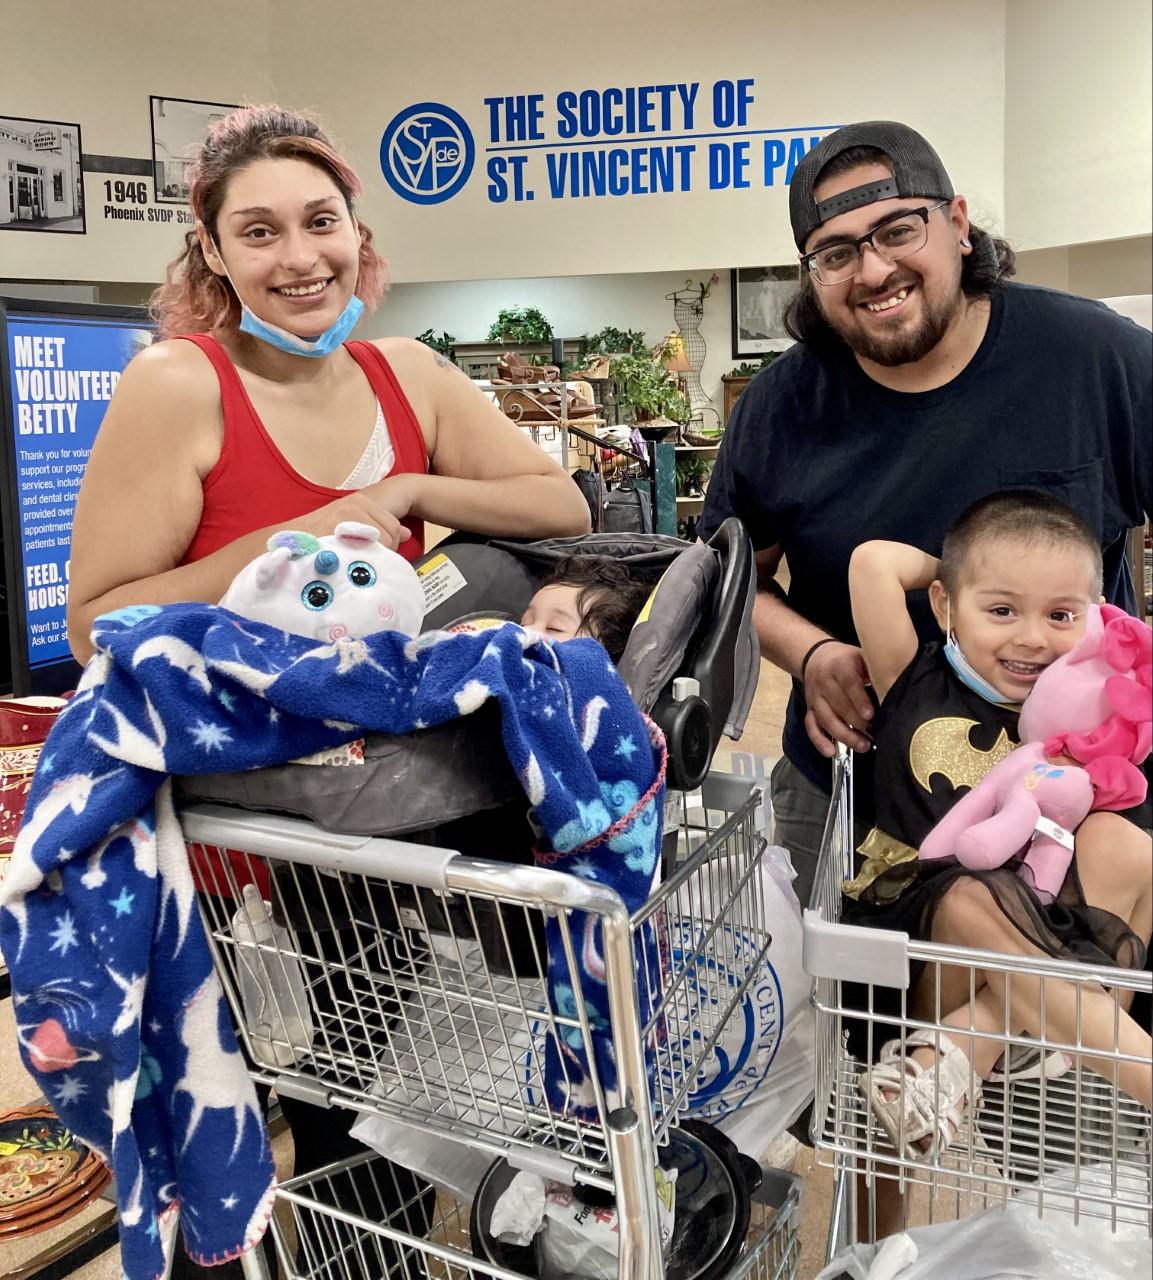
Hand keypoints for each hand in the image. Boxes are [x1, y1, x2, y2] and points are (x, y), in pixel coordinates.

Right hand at [295, 474, 418, 551]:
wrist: (286, 543)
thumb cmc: (318, 539)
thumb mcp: (351, 526)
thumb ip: (379, 528)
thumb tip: (407, 533)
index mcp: (360, 501)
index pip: (395, 527)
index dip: (388, 546)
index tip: (370, 553)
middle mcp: (356, 505)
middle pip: (392, 536)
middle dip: (384, 553)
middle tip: (361, 561)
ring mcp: (346, 516)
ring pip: (384, 545)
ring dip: (374, 559)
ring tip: (352, 562)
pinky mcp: (338, 531)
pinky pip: (369, 553)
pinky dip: (364, 562)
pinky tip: (349, 564)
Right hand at [802, 641, 872, 756]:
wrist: (817, 656)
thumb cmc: (847, 659)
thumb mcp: (862, 656)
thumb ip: (875, 670)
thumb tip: (895, 689)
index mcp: (839, 665)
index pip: (848, 683)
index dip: (859, 699)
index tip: (870, 714)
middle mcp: (824, 681)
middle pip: (838, 706)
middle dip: (857, 723)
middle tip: (875, 734)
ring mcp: (815, 697)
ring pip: (826, 719)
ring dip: (844, 735)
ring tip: (862, 746)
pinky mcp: (809, 709)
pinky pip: (811, 726)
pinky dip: (819, 741)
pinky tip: (831, 752)